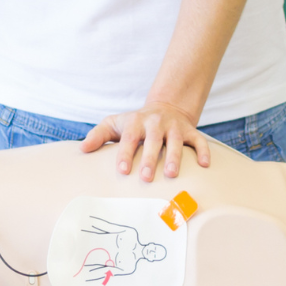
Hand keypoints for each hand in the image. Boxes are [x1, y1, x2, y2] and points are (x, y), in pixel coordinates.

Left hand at [84, 100, 210, 180]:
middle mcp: (156, 123)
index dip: (126, 153)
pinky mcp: (190, 131)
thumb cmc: (135, 123)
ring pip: (175, 141)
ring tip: (171, 174)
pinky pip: (199, 141)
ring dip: (174, 157)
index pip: (130, 138)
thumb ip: (98, 135)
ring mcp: (175, 127)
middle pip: (153, 140)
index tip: (123, 171)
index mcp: (136, 122)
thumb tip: (81, 149)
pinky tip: (204, 165)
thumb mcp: (115, 123)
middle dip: (150, 159)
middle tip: (146, 178)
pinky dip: (203, 151)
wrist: (165, 108)